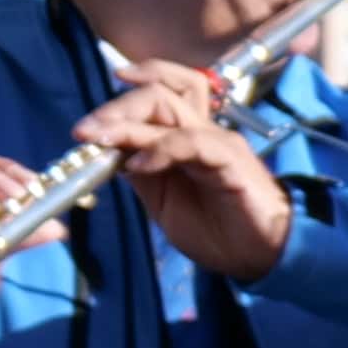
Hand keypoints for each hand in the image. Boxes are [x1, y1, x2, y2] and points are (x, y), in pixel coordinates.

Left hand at [78, 64, 289, 284]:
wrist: (264, 255)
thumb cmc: (220, 231)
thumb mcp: (164, 203)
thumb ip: (141, 176)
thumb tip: (110, 155)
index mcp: (185, 137)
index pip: (154, 96)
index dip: (117, 104)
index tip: (83, 129)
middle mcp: (201, 129)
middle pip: (156, 92)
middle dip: (114, 107)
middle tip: (84, 132)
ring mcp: (215, 139)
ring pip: (168, 106)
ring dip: (126, 121)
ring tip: (98, 139)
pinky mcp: (229, 157)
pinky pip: (188, 141)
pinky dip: (158, 149)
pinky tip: (136, 165)